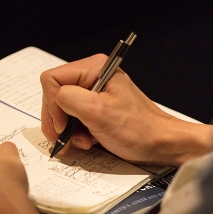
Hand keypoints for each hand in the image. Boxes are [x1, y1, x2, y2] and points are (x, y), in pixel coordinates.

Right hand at [41, 54, 212, 166]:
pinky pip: (73, 121)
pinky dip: (76, 135)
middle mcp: (92, 78)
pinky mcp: (96, 112)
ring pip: (62, 111)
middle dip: (58, 121)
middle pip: (54, 96)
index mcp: (94, 68)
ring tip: (83, 142)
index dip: (52, 105)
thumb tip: (54, 100)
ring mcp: (93, 96)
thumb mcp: (98, 111)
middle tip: (67, 138)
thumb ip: (68, 98)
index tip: (63, 125)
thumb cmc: (137, 128)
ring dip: (68, 131)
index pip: (52, 80)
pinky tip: (88, 142)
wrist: (160, 144)